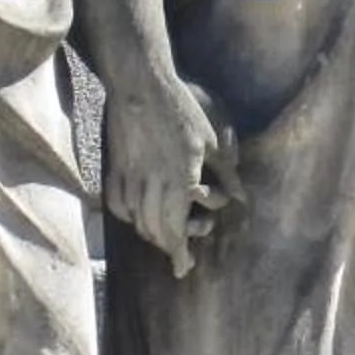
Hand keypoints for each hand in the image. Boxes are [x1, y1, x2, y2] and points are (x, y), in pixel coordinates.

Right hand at [104, 73, 242, 276]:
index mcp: (178, 182)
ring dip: (152, 232)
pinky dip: (129, 216)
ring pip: (137, 221)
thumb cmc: (181, 110)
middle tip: (185, 245)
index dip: (179, 255)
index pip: (175, 231)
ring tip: (168, 229)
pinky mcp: (114, 168)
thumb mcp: (212, 142)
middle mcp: (150, 186)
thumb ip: (226, 174)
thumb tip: (241, 199)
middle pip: (155, 232)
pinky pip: (118, 205)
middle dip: (170, 245)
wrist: (140, 85)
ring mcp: (128, 178)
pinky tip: (140, 213)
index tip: (183, 269)